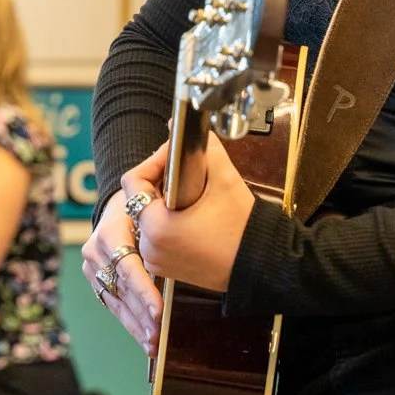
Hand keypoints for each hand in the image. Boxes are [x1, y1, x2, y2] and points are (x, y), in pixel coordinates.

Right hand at [81, 145, 165, 356]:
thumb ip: (171, 160)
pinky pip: (115, 306)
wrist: (129, 199)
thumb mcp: (163, 173)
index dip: (142, 285)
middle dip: (139, 312)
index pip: (124, 259)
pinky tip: (149, 341)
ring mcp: (96, 267)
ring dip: (136, 323)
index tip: (159, 307)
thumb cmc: (153, 189)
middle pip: (118, 286)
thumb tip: (181, 134)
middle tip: (158, 331)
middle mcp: (97, 246)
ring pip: (115, 300)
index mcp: (112, 223)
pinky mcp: (101, 281)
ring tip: (156, 341)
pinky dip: (132, 325)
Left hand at [134, 134, 254, 293]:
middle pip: (139, 200)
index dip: (152, 162)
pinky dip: (167, 222)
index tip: (173, 157)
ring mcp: (157, 261)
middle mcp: (150, 248)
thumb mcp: (224, 178)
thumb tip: (178, 127)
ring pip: (147, 218)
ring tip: (189, 193)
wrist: (261, 264)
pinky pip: (157, 237)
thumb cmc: (243, 228)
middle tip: (185, 173)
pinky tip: (190, 214)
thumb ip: (201, 147)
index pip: (133, 181)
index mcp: (156, 227)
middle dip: (159, 182)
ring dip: (163, 202)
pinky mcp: (167, 268)